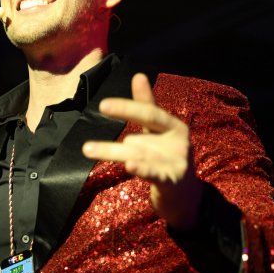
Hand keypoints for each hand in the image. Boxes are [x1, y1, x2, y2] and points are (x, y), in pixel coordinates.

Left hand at [82, 73, 202, 229]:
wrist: (184, 198)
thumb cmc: (166, 159)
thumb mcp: (157, 132)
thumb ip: (147, 106)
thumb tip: (139, 75)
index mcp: (173, 127)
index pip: (150, 111)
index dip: (128, 105)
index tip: (104, 103)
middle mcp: (178, 140)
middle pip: (149, 122)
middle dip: (127, 111)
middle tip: (102, 106)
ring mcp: (178, 161)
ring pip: (141, 152)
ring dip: (114, 150)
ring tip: (89, 148)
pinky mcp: (174, 182)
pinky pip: (156, 175)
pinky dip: (144, 170)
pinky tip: (129, 166)